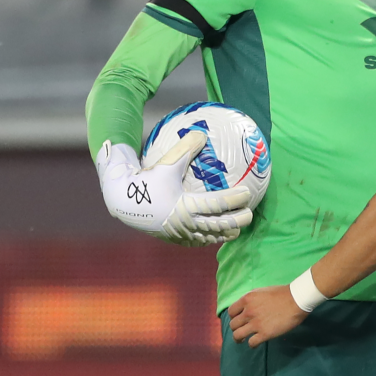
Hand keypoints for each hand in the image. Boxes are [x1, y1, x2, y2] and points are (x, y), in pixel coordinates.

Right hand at [95, 132, 254, 246]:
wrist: (124, 202)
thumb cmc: (147, 179)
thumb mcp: (166, 163)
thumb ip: (186, 149)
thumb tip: (202, 134)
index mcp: (185, 205)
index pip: (217, 204)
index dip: (235, 199)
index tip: (248, 193)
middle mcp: (185, 223)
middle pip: (219, 224)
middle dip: (237, 220)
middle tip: (250, 213)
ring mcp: (180, 234)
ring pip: (209, 236)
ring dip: (226, 232)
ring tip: (238, 228)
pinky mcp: (175, 239)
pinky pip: (197, 241)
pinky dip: (209, 238)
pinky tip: (216, 234)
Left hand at [228, 285, 307, 346]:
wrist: (296, 300)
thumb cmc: (282, 293)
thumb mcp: (261, 291)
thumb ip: (251, 300)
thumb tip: (246, 307)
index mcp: (247, 300)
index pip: (231, 312)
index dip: (233, 317)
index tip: (238, 320)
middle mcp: (248, 312)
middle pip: (233, 325)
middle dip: (236, 328)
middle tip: (241, 330)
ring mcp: (256, 324)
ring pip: (237, 335)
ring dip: (238, 339)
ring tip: (242, 340)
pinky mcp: (265, 334)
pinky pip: (251, 343)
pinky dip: (252, 344)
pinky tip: (255, 343)